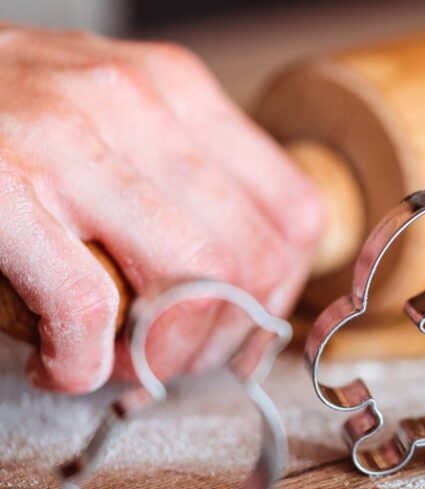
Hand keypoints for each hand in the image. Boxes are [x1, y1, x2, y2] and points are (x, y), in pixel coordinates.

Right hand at [0, 24, 323, 393]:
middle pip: (251, 260)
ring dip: (163, 355)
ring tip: (121, 363)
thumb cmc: (2, 110)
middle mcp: (134, 104)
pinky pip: (88, 307)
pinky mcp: (0, 188)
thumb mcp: (112, 111)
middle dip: (222, 340)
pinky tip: (61, 363)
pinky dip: (84, 362)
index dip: (280, 294)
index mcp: (177, 91)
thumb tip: (248, 271)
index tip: (244, 328)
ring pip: (190, 284)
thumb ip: (181, 172)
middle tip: (174, 360)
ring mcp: (66, 141)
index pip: (296, 214)